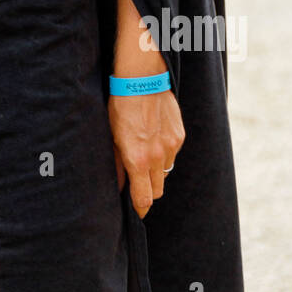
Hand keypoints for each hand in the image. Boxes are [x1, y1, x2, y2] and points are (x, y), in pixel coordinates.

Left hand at [108, 90, 184, 218]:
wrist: (142, 80)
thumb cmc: (120, 106)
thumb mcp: (111, 137)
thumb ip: (116, 164)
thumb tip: (118, 185)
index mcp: (138, 160)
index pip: (144, 198)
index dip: (140, 208)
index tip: (137, 211)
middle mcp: (157, 157)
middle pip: (157, 190)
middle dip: (148, 190)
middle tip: (138, 184)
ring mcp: (171, 146)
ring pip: (166, 172)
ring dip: (156, 171)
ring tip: (144, 154)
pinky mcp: (180, 135)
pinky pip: (173, 154)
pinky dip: (164, 153)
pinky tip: (154, 138)